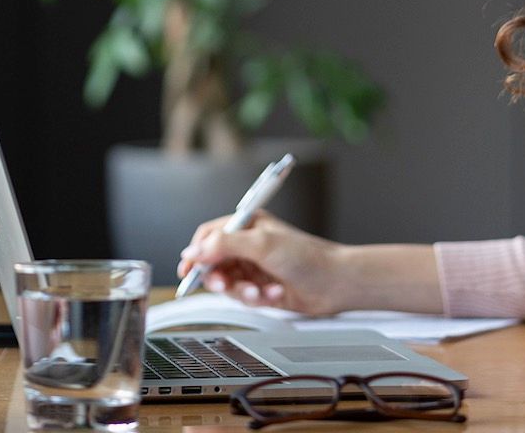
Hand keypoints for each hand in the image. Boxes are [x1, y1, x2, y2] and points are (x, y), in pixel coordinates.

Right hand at [177, 210, 347, 315]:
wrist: (335, 284)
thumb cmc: (308, 257)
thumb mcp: (262, 244)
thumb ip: (224, 245)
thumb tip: (194, 251)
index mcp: (248, 225)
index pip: (209, 236)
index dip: (196, 253)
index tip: (189, 270)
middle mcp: (248, 245)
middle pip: (213, 263)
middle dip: (218, 277)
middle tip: (223, 284)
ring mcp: (254, 268)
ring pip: (227, 284)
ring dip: (241, 291)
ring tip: (258, 292)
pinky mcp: (260, 288)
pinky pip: (243, 297)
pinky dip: (257, 298)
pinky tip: (274, 294)